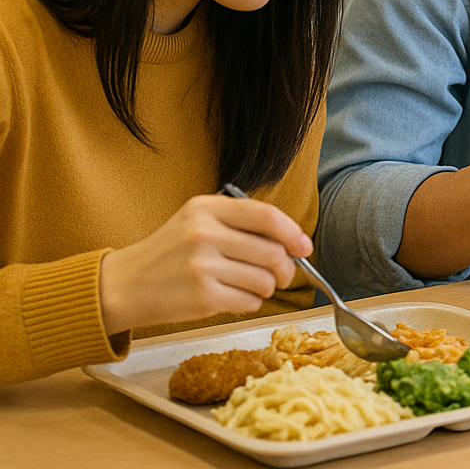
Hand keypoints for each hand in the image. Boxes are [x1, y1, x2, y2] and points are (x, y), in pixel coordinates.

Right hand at [97, 194, 311, 335]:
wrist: (122, 286)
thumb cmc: (168, 254)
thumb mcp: (197, 221)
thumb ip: (240, 223)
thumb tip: (294, 242)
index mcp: (206, 208)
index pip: (266, 216)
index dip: (293, 233)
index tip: (304, 247)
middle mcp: (204, 234)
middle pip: (273, 252)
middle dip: (285, 269)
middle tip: (281, 276)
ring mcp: (202, 266)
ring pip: (265, 280)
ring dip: (266, 289)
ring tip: (250, 287)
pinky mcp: (201, 297)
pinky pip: (250, 302)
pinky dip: (250, 304)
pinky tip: (233, 299)